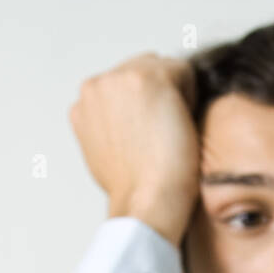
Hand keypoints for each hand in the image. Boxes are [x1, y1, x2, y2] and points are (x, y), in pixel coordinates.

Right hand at [69, 52, 200, 247]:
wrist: (145, 203)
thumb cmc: (135, 192)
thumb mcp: (105, 157)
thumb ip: (109, 129)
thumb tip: (126, 123)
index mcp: (82, 106)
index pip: (123, 87)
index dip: (146, 109)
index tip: (153, 137)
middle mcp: (94, 87)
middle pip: (142, 71)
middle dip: (159, 96)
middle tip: (165, 136)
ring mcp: (119, 78)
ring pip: (162, 69)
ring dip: (174, 94)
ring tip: (172, 133)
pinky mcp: (148, 77)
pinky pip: (184, 72)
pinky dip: (191, 96)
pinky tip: (182, 127)